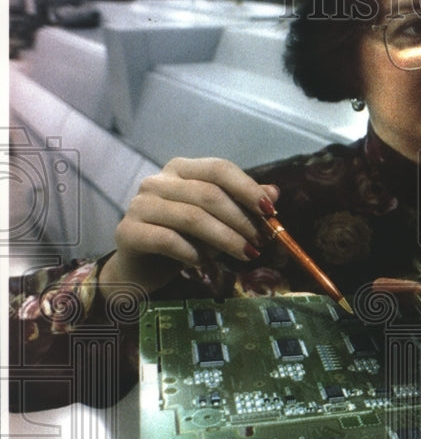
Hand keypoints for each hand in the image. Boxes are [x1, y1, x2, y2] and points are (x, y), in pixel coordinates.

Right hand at [99, 157, 279, 293]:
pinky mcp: (128, 232)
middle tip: (260, 242)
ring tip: (245, 254)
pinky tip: (204, 262)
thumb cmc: (184, 239)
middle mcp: (158, 181)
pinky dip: (192, 253)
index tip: (270, 210)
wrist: (142, 269)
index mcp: (181, 170)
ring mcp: (140, 205)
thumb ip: (242, 205)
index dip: (247, 188)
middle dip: (240, 220)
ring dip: (224, 239)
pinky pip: (168, 240)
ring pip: (191, 217)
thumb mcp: (218, 221)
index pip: (219, 169)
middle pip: (208, 194)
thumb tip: (274, 192)